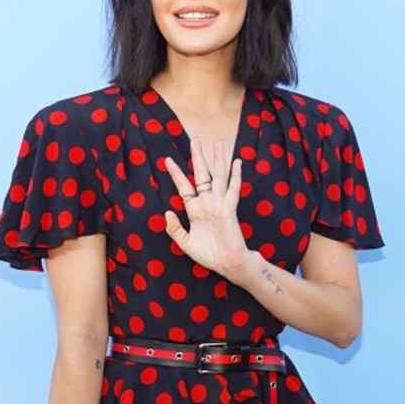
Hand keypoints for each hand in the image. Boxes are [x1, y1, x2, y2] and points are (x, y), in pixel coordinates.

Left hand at [163, 138, 249, 279]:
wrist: (227, 263)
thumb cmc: (208, 255)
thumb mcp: (184, 243)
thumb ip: (174, 228)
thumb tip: (167, 212)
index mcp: (194, 210)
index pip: (184, 186)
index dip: (176, 173)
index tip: (168, 159)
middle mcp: (207, 203)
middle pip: (202, 174)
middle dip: (198, 157)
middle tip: (195, 139)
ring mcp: (219, 204)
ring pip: (218, 176)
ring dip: (218, 159)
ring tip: (218, 142)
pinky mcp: (229, 209)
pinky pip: (233, 189)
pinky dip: (236, 175)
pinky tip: (237, 162)